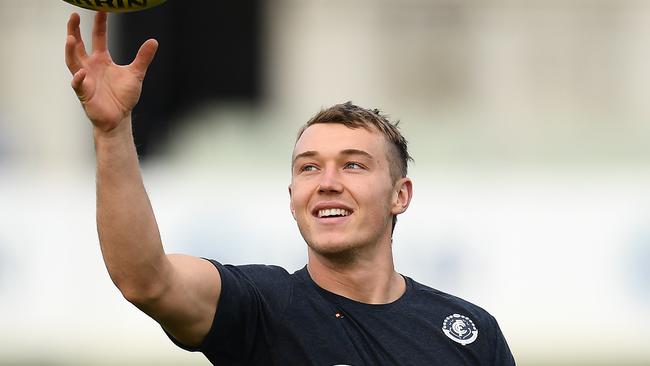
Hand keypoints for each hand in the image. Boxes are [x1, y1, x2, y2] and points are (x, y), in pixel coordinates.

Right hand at [65, 12, 157, 132]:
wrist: (119, 118)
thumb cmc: (123, 96)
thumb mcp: (136, 74)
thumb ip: (143, 58)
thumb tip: (154, 41)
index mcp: (101, 59)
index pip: (98, 37)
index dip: (99, 23)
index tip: (100, 8)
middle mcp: (90, 66)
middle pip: (78, 45)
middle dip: (74, 30)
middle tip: (73, 15)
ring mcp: (85, 79)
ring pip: (72, 62)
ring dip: (70, 51)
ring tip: (70, 38)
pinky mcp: (84, 94)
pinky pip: (78, 85)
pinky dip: (79, 79)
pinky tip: (82, 73)